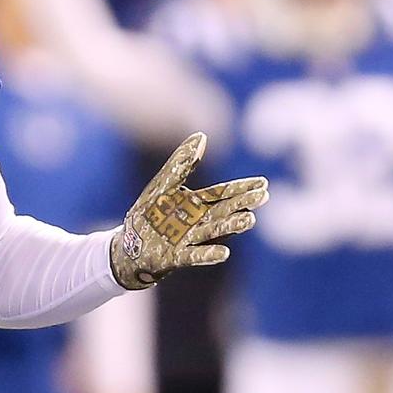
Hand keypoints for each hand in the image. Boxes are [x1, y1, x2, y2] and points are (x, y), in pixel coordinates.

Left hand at [111, 132, 268, 289]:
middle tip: (263, 197)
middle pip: (223, 211)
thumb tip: (202, 135)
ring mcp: (188, 240)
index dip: (242, 188)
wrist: (128, 246)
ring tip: (249, 220)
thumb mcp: (163, 185)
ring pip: (213, 231)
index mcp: (195, 204)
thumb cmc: (148, 213)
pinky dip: (208, 253)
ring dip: (231, 226)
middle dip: (242, 204)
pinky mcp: (176, 257)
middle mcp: (197, 221)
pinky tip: (224, 253)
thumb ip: (181, 164)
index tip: (263, 183)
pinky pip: (194, 255)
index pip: (222, 193)